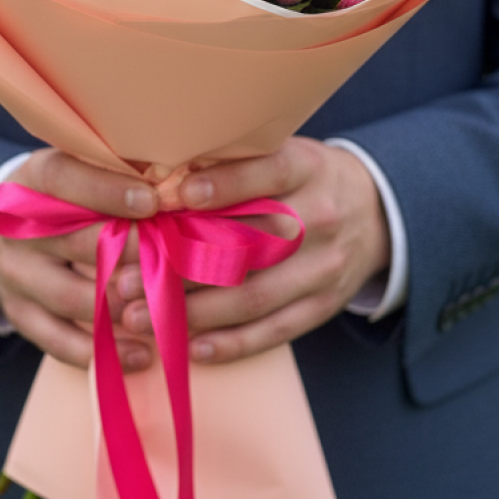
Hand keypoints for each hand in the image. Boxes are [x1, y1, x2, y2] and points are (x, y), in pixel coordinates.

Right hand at [0, 149, 159, 371]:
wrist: (11, 234)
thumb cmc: (66, 195)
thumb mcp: (80, 168)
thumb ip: (117, 171)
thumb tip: (172, 181)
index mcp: (35, 179)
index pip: (65, 179)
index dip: (108, 191)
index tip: (152, 202)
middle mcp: (18, 227)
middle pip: (75, 242)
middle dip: (128, 252)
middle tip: (173, 259)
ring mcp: (15, 275)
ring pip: (71, 297)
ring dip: (122, 306)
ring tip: (166, 308)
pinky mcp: (19, 314)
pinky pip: (60, 341)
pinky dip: (104, 351)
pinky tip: (142, 354)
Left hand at [116, 138, 390, 363]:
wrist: (374, 211)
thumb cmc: (303, 176)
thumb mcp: (283, 150)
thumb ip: (233, 158)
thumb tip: (159, 169)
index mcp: (307, 169)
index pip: (268, 174)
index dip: (225, 185)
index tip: (176, 196)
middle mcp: (318, 218)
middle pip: (249, 246)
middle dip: (181, 266)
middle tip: (124, 279)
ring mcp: (323, 268)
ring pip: (253, 296)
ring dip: (191, 313)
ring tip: (137, 318)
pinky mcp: (322, 306)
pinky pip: (274, 331)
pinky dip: (231, 343)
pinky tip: (190, 347)